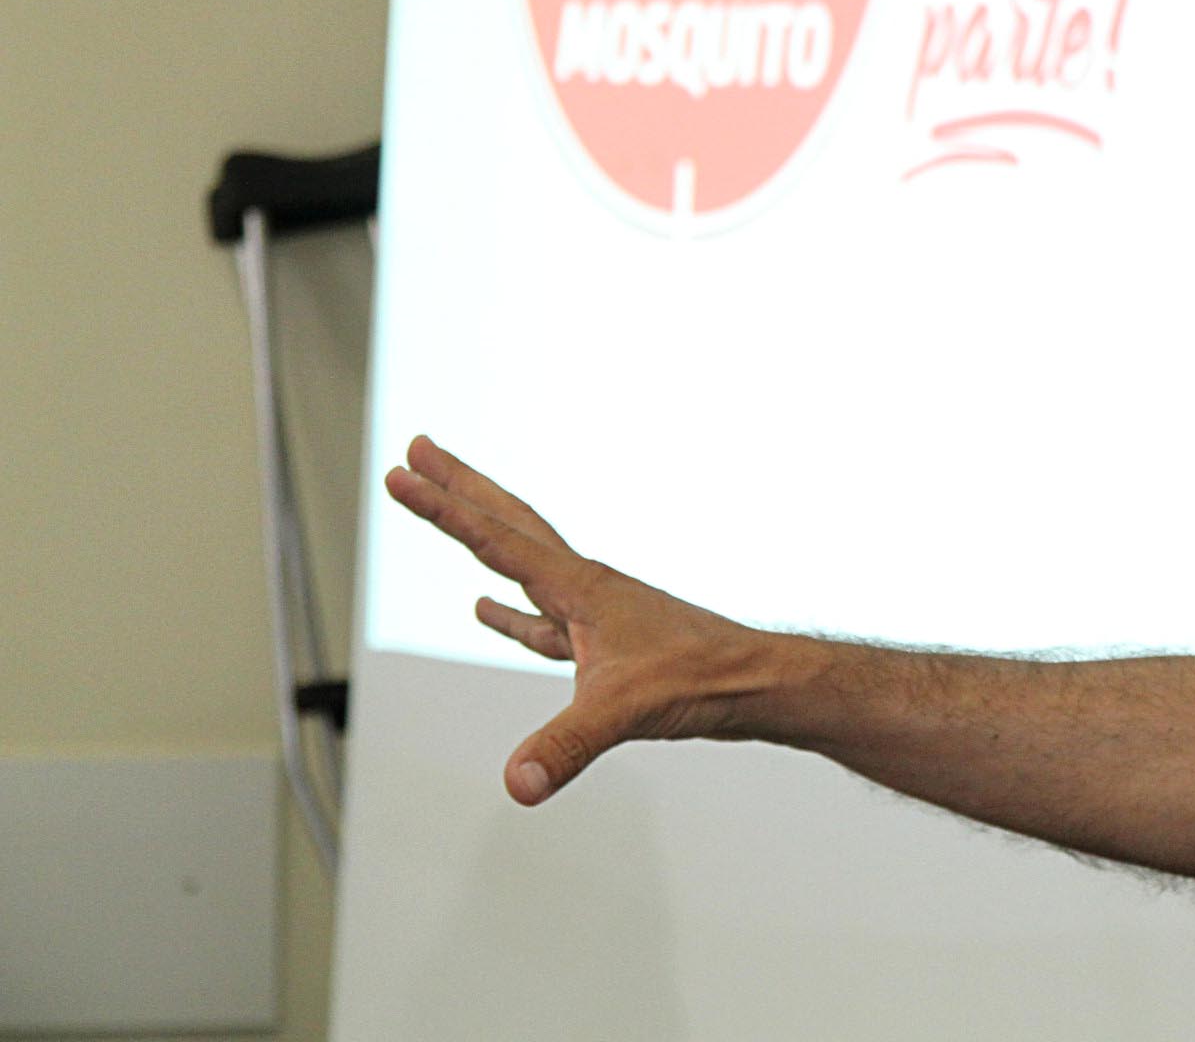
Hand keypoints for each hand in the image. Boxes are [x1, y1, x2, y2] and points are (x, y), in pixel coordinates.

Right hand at [384, 435, 789, 805]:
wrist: (757, 683)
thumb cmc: (704, 680)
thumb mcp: (625, 711)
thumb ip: (566, 746)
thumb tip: (516, 782)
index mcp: (581, 587)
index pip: (496, 540)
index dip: (443, 508)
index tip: (399, 474)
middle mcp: (585, 587)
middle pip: (509, 524)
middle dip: (460, 487)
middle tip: (418, 451)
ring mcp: (595, 614)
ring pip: (524, 565)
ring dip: (481, 538)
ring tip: (446, 509)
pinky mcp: (606, 646)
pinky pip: (541, 622)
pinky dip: (509, 614)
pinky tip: (486, 610)